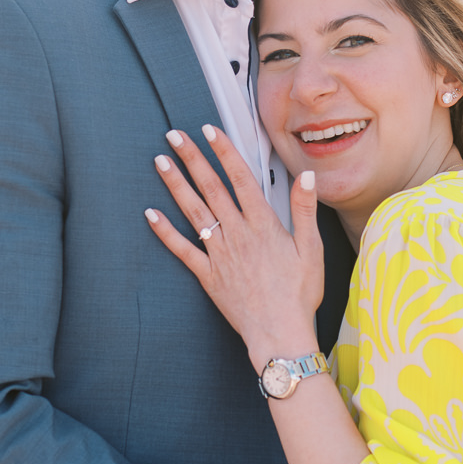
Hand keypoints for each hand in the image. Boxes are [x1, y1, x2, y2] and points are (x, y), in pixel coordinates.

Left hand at [146, 125, 323, 359]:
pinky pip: (182, 249)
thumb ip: (305, 210)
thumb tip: (306, 176)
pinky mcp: (207, 275)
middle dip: (192, 158)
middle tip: (174, 135)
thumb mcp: (312, 249)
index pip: (240, 178)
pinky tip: (150, 214)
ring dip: (175, 184)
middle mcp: (237, 233)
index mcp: (263, 224)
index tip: (210, 130)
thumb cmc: (299, 294)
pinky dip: (165, 231)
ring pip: (193, 211)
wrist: (279, 333)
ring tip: (160, 161)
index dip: (224, 151)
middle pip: (211, 187)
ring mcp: (219, 253)